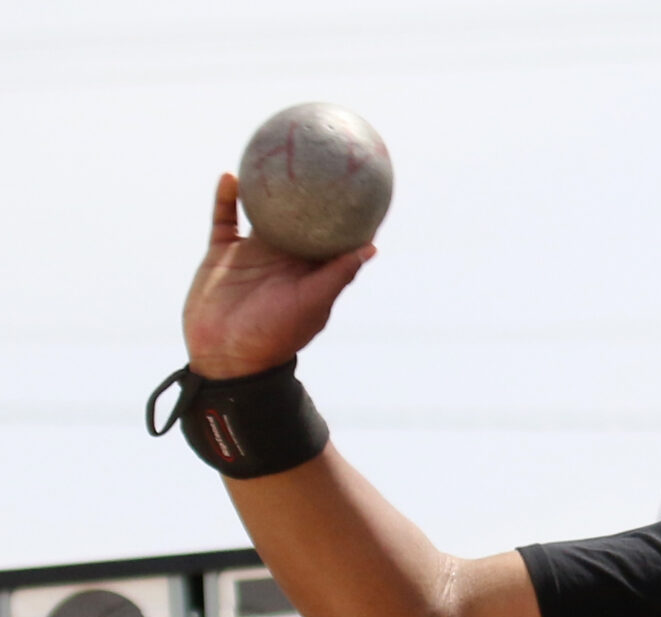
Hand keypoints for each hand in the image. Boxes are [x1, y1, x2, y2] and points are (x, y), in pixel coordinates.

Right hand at [182, 173, 374, 378]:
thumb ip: (337, 275)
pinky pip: (224, 218)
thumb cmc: (276, 335)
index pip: (333, 234)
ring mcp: (253, 252)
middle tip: (320, 153)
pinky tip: (231, 175)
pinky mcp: (223, 253)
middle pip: (299, 215)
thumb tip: (371, 247)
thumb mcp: (312, 303)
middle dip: (309, 189)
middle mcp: (284, 255)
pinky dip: (226, 198)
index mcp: (310, 267)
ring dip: (266, 185)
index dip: (348, 213)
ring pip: (261, 210)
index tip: (362, 184)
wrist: (227, 354)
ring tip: (274, 151)